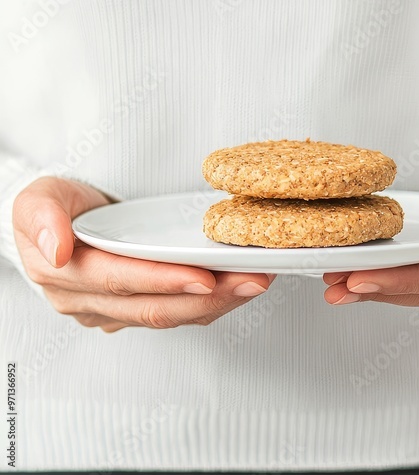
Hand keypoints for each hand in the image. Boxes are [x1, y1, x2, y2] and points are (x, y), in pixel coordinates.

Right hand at [12, 177, 274, 331]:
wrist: (58, 220)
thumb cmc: (55, 207)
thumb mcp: (36, 198)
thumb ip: (41, 218)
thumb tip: (56, 249)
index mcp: (65, 276)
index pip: (121, 281)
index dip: (164, 281)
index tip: (205, 276)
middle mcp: (89, 303)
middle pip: (155, 308)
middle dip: (208, 298)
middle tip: (251, 281)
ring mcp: (114, 312)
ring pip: (173, 316)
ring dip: (219, 303)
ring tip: (256, 282)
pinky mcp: (136, 312)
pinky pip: (180, 314)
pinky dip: (214, 302)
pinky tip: (241, 286)